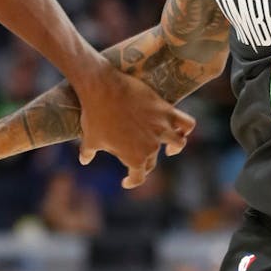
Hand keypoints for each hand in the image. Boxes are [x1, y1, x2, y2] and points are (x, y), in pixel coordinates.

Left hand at [72, 62, 194, 187]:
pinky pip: (186, 122)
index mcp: (134, 158)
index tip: (126, 181)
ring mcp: (161, 128)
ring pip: (178, 143)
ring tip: (171, 148)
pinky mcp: (166, 110)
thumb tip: (84, 160)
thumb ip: (88, 152)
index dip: (132, 181)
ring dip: (175, 147)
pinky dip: (186, 128)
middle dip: (146, 163)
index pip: (138, 177)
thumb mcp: (89, 138)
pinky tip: (181, 130)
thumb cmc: (95, 116)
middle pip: (153, 160)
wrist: (103, 89)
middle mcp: (151, 146)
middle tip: (137, 159)